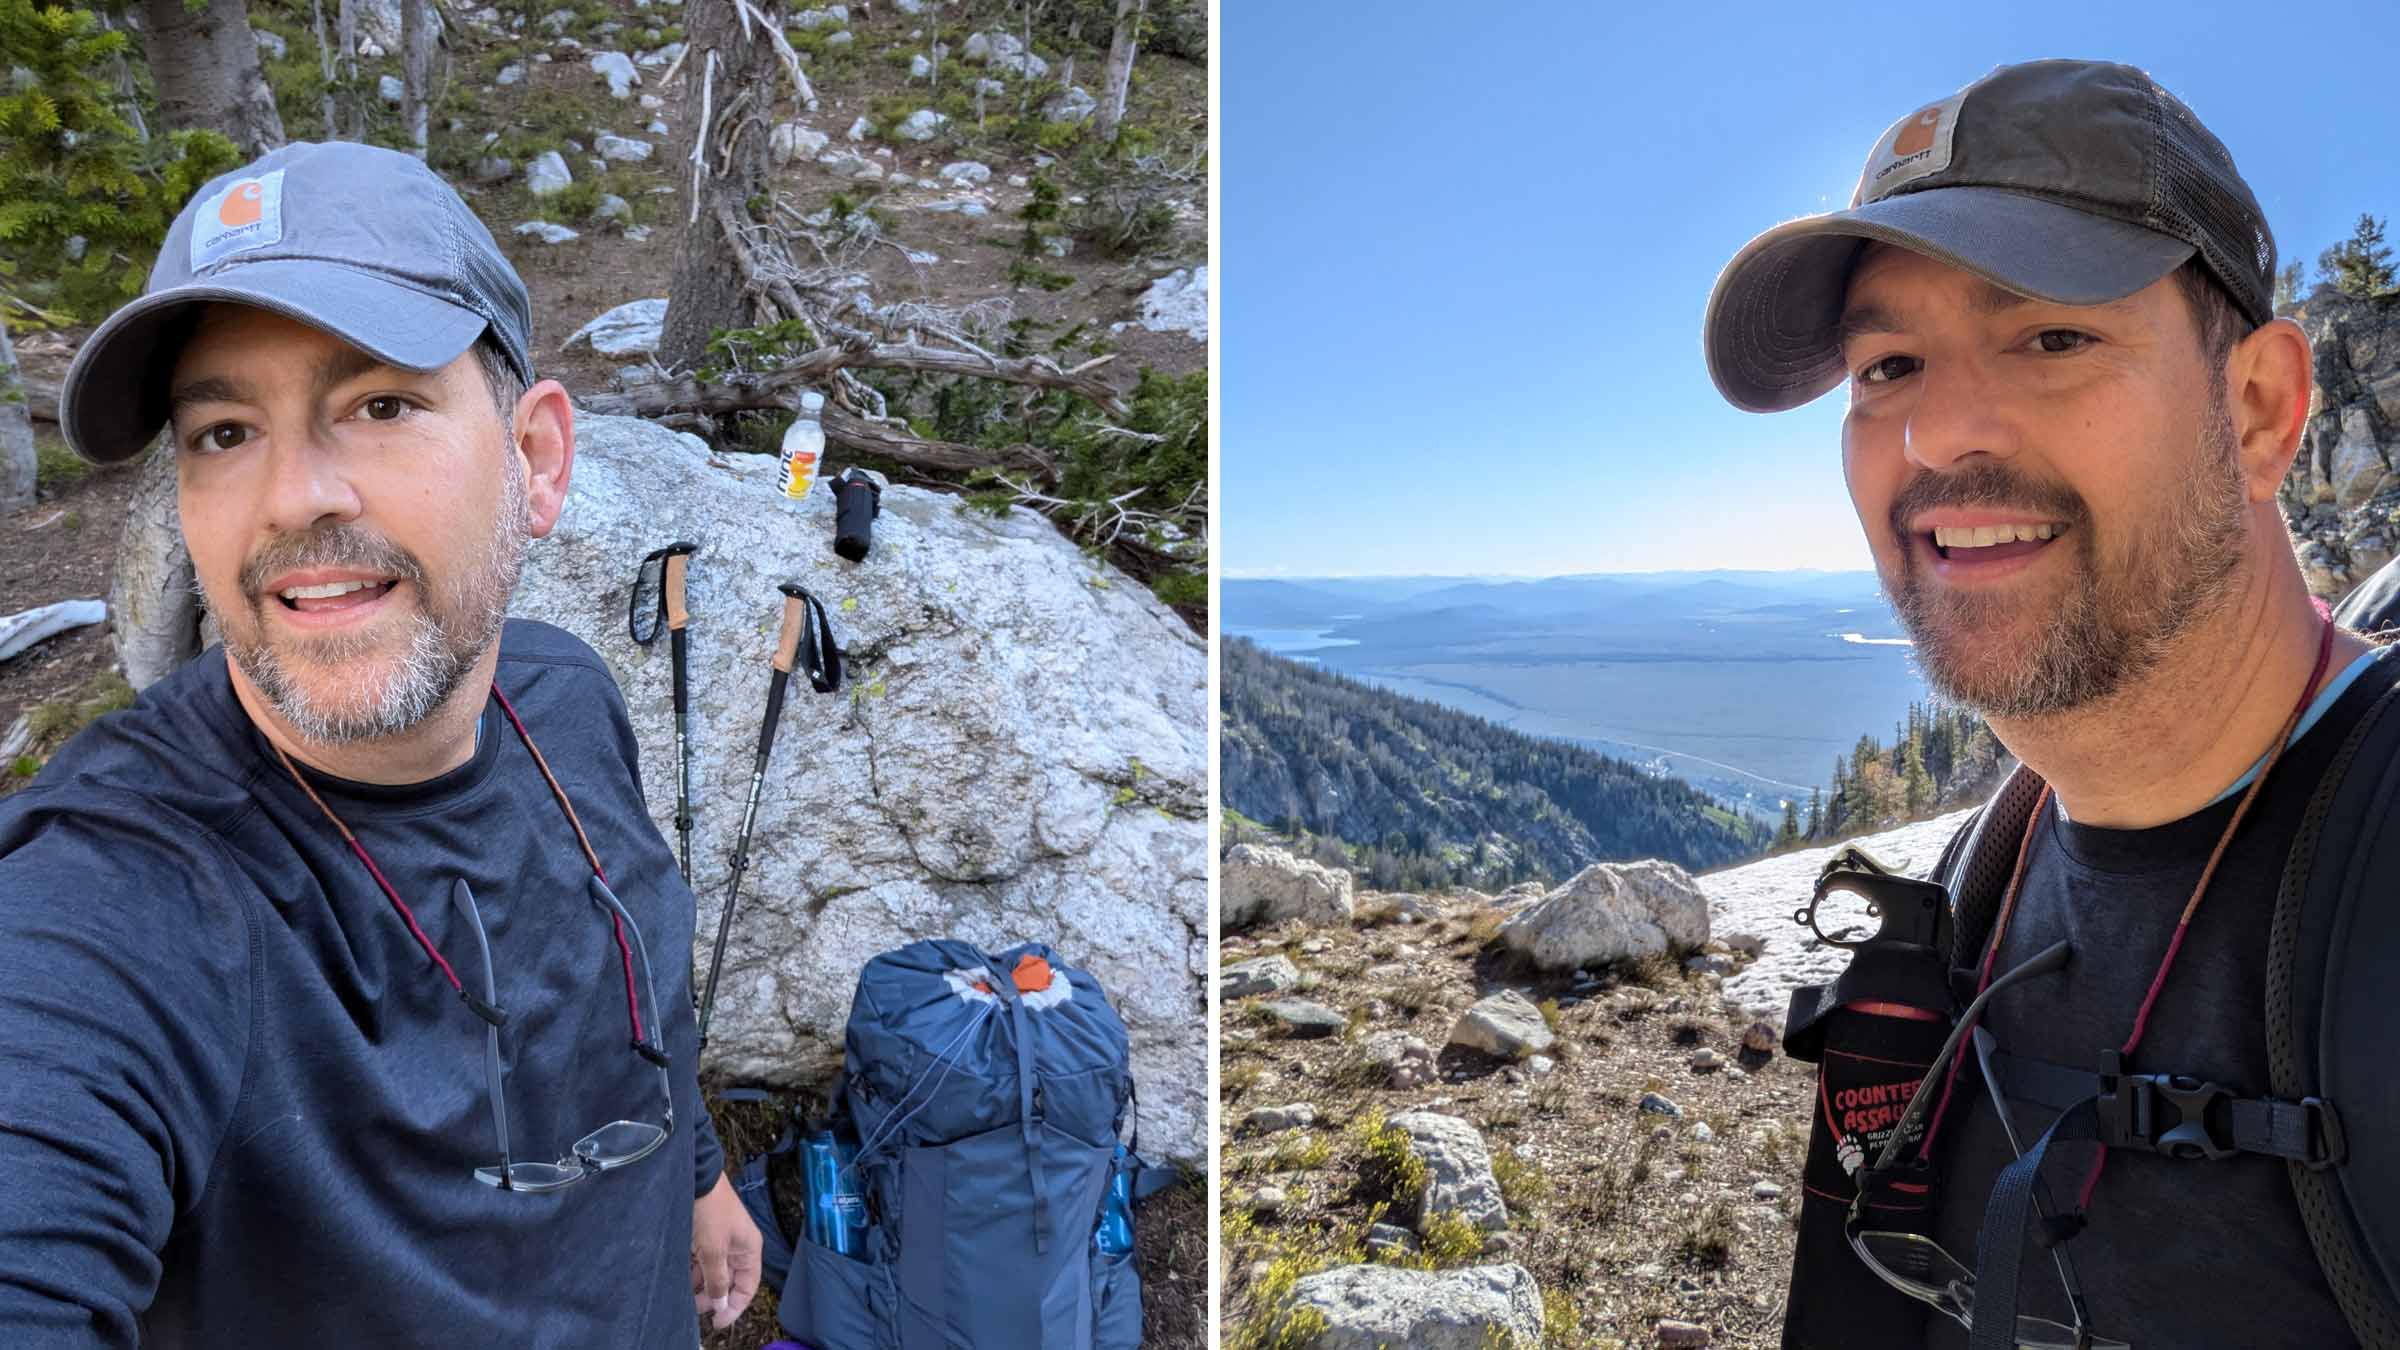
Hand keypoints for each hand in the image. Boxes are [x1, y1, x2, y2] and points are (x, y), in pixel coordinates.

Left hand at [691, 1171, 761, 1332]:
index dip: (734, 1307)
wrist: (697, 1178)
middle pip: (730, 1281)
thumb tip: (721, 1304)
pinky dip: (695, 1271)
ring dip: (702, 1284)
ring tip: (685, 1293)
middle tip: (695, 1307)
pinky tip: (683, 1276)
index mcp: (750, 1250)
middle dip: (714, 1296)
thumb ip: (717, 1280)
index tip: (717, 1322)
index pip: (747, 1287)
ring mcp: (723, 1241)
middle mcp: (739, 1247)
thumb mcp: (713, 1251)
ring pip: (715, 1272)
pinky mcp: (708, 1236)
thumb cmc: (711, 1212)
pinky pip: (704, 1261)